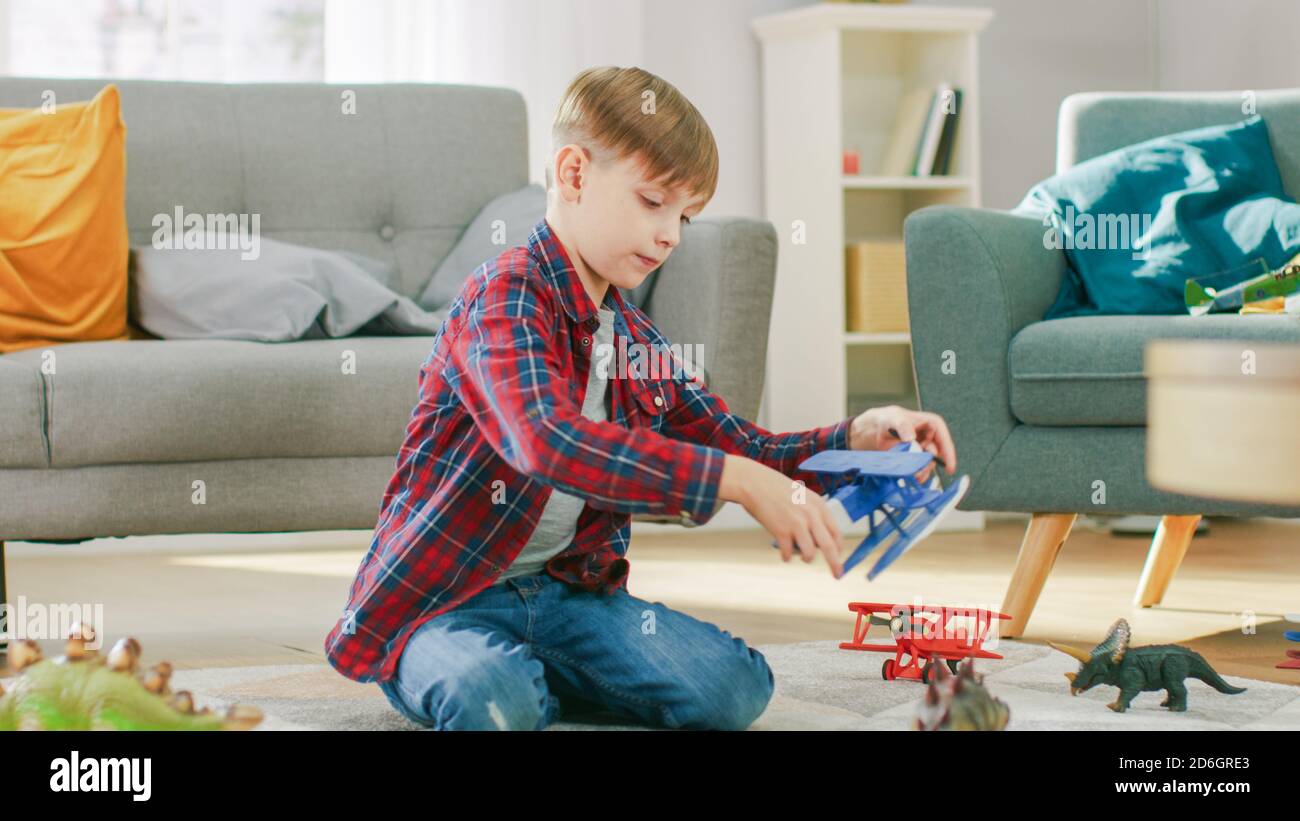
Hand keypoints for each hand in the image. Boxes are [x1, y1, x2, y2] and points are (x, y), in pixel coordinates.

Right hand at [718, 454, 843, 576]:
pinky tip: (784, 553)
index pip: (837, 532)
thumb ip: (813, 513)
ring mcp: (796, 524)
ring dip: (805, 558)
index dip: (839, 548)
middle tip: (837, 575)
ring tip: (799, 555)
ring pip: (809, 554)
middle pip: (829, 547)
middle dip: (835, 564)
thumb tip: (819, 536)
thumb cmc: (776, 489)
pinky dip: (787, 556)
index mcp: (819, 505)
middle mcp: (811, 515)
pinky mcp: (781, 531)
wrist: (754, 483)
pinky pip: (789, 554)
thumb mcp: (802, 496)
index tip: (838, 557)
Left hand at [848, 405, 956, 483]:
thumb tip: (911, 437)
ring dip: (921, 471)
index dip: (948, 453)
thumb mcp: (894, 419)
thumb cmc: (887, 419)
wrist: (874, 429)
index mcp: (931, 424)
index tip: (949, 468)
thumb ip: (903, 425)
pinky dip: (916, 474)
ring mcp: (923, 449)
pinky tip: (911, 477)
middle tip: (918, 472)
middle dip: (928, 464)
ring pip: (928, 464)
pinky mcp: (916, 458)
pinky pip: (920, 468)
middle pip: (935, 455)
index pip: (943, 438)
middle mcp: (930, 438)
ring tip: (912, 475)